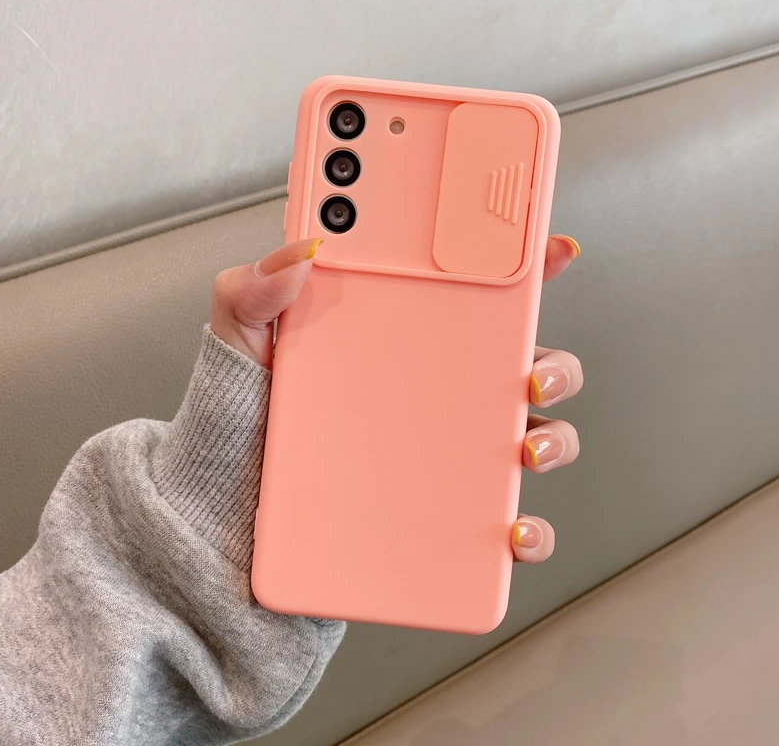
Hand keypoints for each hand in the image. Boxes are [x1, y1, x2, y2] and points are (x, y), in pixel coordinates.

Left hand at [211, 234, 582, 564]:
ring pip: (531, 438)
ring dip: (554, 441)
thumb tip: (301, 250)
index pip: (471, 295)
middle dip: (552, 365)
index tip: (549, 250)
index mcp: (400, 339)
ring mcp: (444, 454)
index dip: (520, 268)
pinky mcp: (442, 516)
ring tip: (528, 449)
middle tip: (532, 372)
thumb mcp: (241, 348)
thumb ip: (254, 292)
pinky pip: (503, 521)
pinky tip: (511, 527)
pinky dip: (527, 528)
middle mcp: (434, 393)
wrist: (225, 518)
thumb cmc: (241, 426)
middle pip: (521, 366)